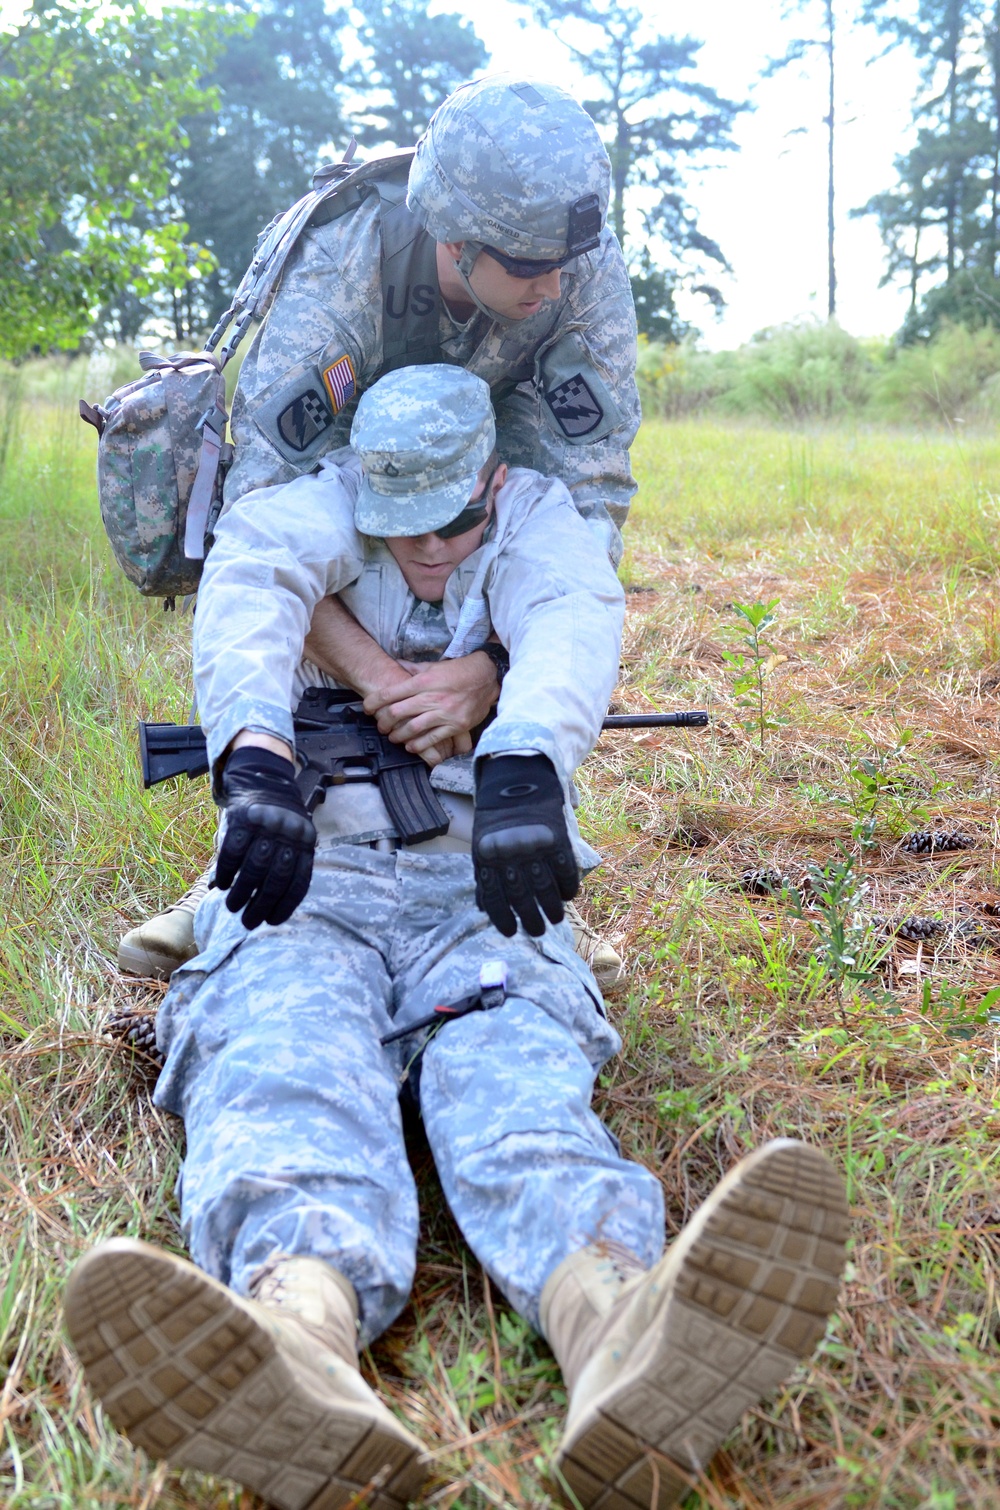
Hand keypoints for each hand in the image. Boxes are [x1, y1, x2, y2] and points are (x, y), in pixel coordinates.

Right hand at [214, 747, 315, 929]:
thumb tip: (267, 909)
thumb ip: (283, 868)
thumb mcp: (290, 839)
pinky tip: (222, 885)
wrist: (262, 779)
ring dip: (242, 894)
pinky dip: (227, 873)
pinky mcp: (242, 819)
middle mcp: (288, 834)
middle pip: (275, 879)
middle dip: (261, 905)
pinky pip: (233, 853)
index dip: (285, 905)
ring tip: (233, 907)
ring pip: (253, 869)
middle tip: (248, 922)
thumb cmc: (276, 821)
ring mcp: (265, 826)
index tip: (271, 921)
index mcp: (305, 843)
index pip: (298, 882)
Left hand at [364, 653, 498, 756]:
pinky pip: (432, 739)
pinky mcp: (456, 725)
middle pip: (399, 712)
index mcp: (425, 680)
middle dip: (384, 721)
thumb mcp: (435, 666)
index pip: (393, 693)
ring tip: (393, 737)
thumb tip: (394, 665)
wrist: (487, 678)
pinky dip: (418, 745)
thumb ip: (413, 669)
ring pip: (413, 728)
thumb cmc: (459, 671)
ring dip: (398, 735)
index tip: (367, 707)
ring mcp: (445, 713)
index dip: (375, 702)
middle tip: (380, 725)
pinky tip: (411, 746)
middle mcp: (433, 697)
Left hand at [472, 753, 578, 936]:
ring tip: (555, 918)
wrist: (517, 776)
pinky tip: (568, 896)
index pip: (494, 897)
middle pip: (522, 897)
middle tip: (538, 931)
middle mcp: (510, 855)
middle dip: (530, 919)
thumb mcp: (481, 842)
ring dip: (552, 908)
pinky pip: (565, 871)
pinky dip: (568, 886)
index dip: (502, 919)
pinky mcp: (556, 838)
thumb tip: (483, 907)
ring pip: (545, 889)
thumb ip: (484, 874)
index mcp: (487, 857)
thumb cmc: (496, 814)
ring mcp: (534, 847)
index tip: (511, 933)